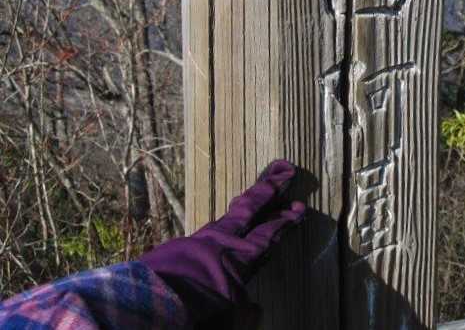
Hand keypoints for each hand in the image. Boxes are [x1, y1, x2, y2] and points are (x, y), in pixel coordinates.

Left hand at [140, 160, 305, 323]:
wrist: (144, 305)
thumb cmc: (192, 313)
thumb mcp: (227, 321)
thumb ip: (245, 315)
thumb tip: (256, 310)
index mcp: (237, 261)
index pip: (267, 235)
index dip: (285, 222)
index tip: (300, 209)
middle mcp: (219, 244)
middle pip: (248, 209)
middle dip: (267, 190)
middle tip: (283, 170)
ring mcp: (197, 242)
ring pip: (227, 217)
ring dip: (244, 204)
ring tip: (254, 195)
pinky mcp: (177, 248)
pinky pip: (208, 231)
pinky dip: (222, 225)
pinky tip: (222, 228)